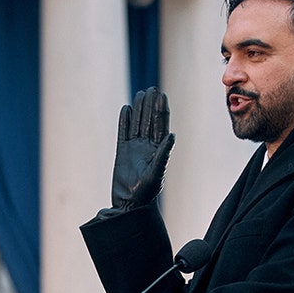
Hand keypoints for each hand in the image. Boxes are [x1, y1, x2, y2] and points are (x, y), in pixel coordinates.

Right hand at [111, 86, 174, 210]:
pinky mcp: (122, 152)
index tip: (161, 95)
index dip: (161, 110)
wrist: (129, 203)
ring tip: (140, 94)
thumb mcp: (156, 172)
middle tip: (151, 89)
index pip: (160, 125)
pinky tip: (126, 110)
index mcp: (158, 149)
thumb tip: (172, 135)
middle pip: (149, 121)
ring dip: (139, 109)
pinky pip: (123, 133)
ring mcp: (134, 148)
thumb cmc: (146, 192)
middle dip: (150, 105)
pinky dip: (124, 121)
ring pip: (137, 124)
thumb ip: (163, 153)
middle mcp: (147, 146)